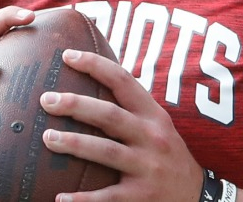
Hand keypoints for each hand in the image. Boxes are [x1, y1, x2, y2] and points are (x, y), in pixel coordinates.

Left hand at [39, 49, 202, 201]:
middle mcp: (152, 137)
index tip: (67, 55)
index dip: (95, 65)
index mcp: (153, 115)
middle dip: (76, 105)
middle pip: (110, 115)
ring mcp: (148, 168)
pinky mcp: (141, 197)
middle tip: (47, 99)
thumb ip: (129, 108)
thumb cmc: (165, 155)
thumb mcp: (156, 126)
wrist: (195, 196)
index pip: (124, 81)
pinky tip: (59, 199)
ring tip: (47, 138)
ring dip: (74, 144)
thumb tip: (87, 83)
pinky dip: (82, 199)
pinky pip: (108, 197)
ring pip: (107, 152)